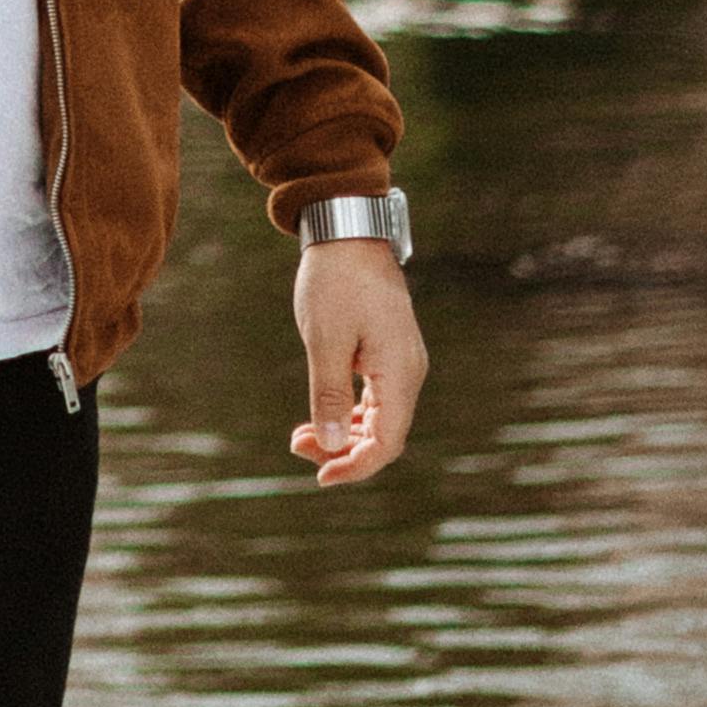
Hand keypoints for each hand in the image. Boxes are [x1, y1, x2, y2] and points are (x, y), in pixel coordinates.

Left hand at [288, 238, 424, 496]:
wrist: (347, 230)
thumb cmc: (334, 281)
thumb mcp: (325, 340)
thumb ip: (330, 395)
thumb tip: (333, 445)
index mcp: (400, 372)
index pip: (387, 442)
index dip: (355, 467)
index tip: (320, 476)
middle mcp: (408, 371)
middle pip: (384, 434)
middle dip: (343, 450)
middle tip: (297, 446)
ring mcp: (401, 361)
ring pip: (379, 417)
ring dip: (344, 433)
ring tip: (301, 435)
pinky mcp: (388, 351)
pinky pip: (376, 397)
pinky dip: (350, 411)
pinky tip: (322, 414)